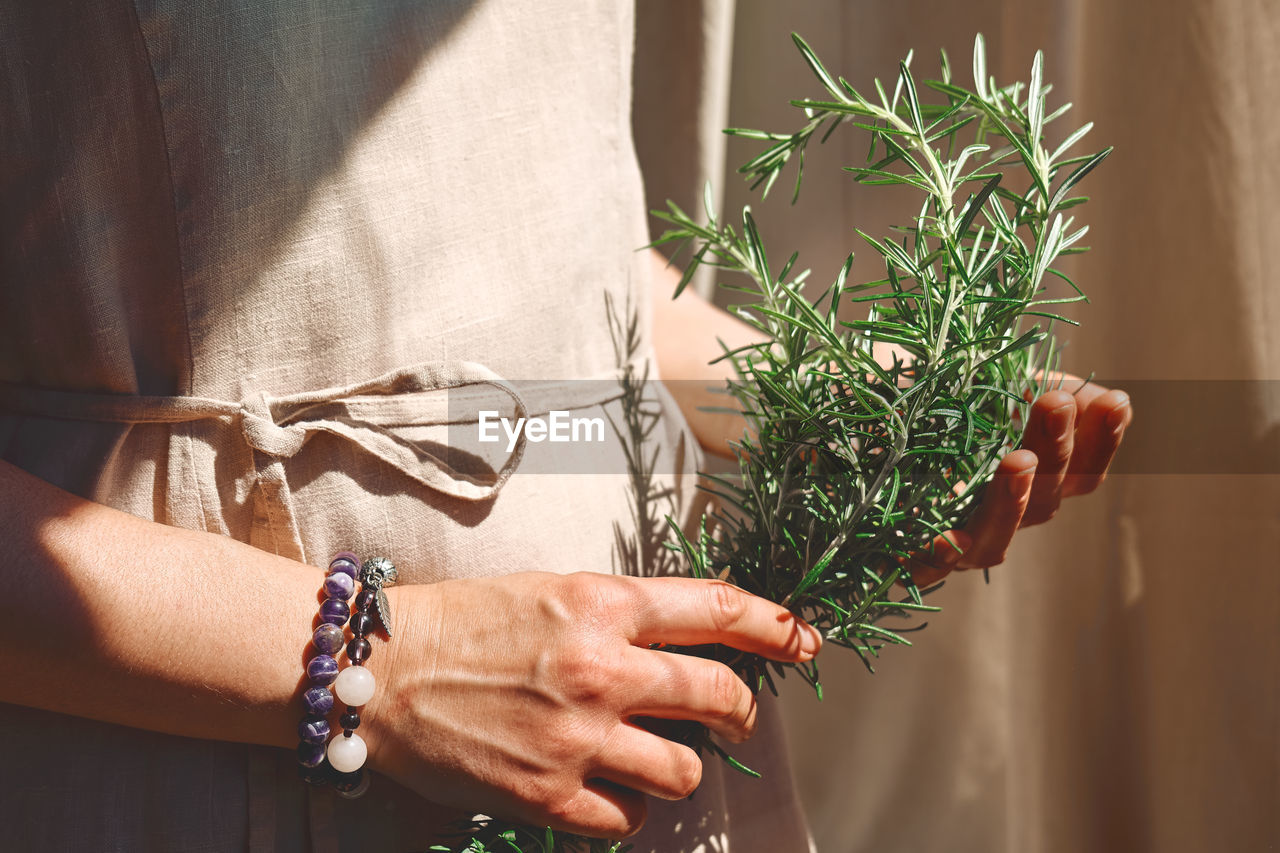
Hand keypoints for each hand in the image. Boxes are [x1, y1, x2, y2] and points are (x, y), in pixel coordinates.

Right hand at [362, 572, 821, 837]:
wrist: (385, 671)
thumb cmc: (466, 622)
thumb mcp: (551, 590)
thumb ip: (622, 612)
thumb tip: (687, 638)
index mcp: (602, 605)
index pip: (716, 610)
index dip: (774, 626)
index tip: (803, 640)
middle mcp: (601, 668)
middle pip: (719, 697)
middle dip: (741, 711)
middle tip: (735, 718)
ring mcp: (577, 737)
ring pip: (685, 771)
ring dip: (684, 769)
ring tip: (658, 761)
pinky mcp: (549, 794)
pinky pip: (630, 819)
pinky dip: (630, 808)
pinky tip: (607, 790)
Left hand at [908, 376, 1132, 584]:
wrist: (858, 421)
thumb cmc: (935, 400)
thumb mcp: (989, 378)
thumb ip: (1041, 384)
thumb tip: (1095, 395)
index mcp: (1031, 479)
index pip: (1082, 469)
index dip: (1104, 440)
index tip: (1114, 401)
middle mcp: (1001, 515)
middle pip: (1044, 498)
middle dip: (1055, 449)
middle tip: (1055, 403)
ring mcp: (958, 538)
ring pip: (995, 540)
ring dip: (1010, 502)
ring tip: (1018, 461)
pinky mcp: (905, 552)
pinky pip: (924, 569)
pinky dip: (936, 559)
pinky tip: (947, 539)